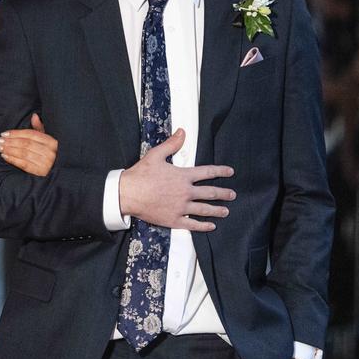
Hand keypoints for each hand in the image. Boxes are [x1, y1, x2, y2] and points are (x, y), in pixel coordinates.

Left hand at [0, 112, 57, 176]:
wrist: (58, 173)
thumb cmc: (50, 154)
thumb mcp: (47, 141)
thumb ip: (39, 128)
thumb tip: (34, 116)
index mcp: (52, 142)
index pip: (31, 134)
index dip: (16, 133)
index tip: (4, 133)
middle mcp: (50, 152)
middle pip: (26, 144)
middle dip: (10, 141)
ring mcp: (46, 163)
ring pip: (23, 153)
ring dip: (9, 150)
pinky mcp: (40, 173)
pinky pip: (24, 164)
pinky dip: (13, 159)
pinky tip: (4, 156)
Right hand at [118, 129, 235, 230]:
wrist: (127, 194)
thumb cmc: (140, 175)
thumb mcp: (155, 155)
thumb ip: (171, 144)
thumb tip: (182, 132)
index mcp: (183, 176)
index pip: (207, 172)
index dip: (220, 171)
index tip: (230, 172)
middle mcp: (185, 192)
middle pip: (211, 193)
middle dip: (224, 193)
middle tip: (232, 195)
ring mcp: (181, 207)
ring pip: (205, 209)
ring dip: (218, 210)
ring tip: (226, 211)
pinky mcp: (174, 219)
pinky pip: (192, 224)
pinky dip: (203, 226)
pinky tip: (211, 226)